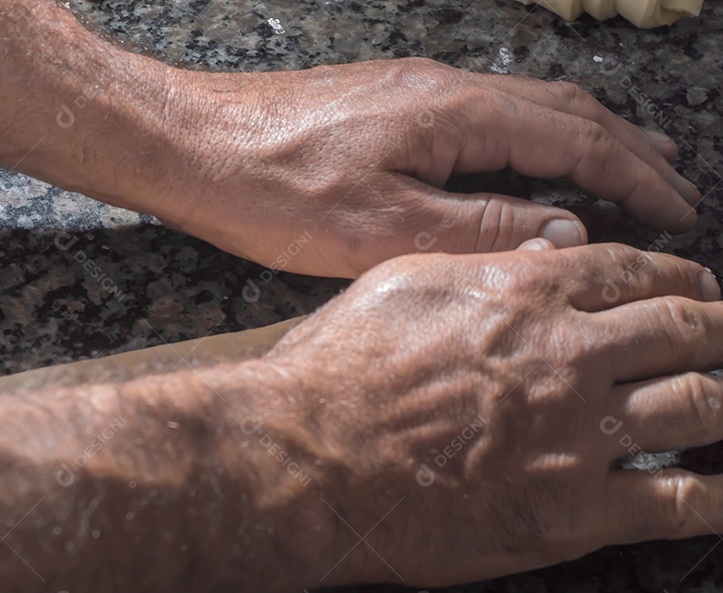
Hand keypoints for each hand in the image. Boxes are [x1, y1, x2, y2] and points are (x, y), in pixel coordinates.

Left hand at [153, 59, 700, 277]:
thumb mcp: (378, 229)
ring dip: (583, 140)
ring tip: (625, 168)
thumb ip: (477, 231)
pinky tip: (525, 165)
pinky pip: (482, 117)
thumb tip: (561, 234)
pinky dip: (528, 141)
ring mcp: (412, 93)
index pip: (578, 139)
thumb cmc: (266, 189)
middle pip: (563, 111)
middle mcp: (442, 89)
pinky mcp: (384, 108)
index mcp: (455, 114)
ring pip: (524, 109)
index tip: (680, 209)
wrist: (188, 145)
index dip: (637, 177)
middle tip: (673, 189)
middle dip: (627, 151)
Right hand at [249, 243, 722, 585]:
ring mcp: (577, 435)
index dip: (684, 280)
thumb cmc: (333, 372)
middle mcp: (569, 355)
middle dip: (721, 331)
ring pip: (702, 405)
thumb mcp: (401, 283)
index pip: (638, 273)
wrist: (304, 459)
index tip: (697, 290)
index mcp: (527, 293)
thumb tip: (540, 253)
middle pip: (688, 331)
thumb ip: (483, 264)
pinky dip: (718, 497)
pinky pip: (680, 503)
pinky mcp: (572, 514)